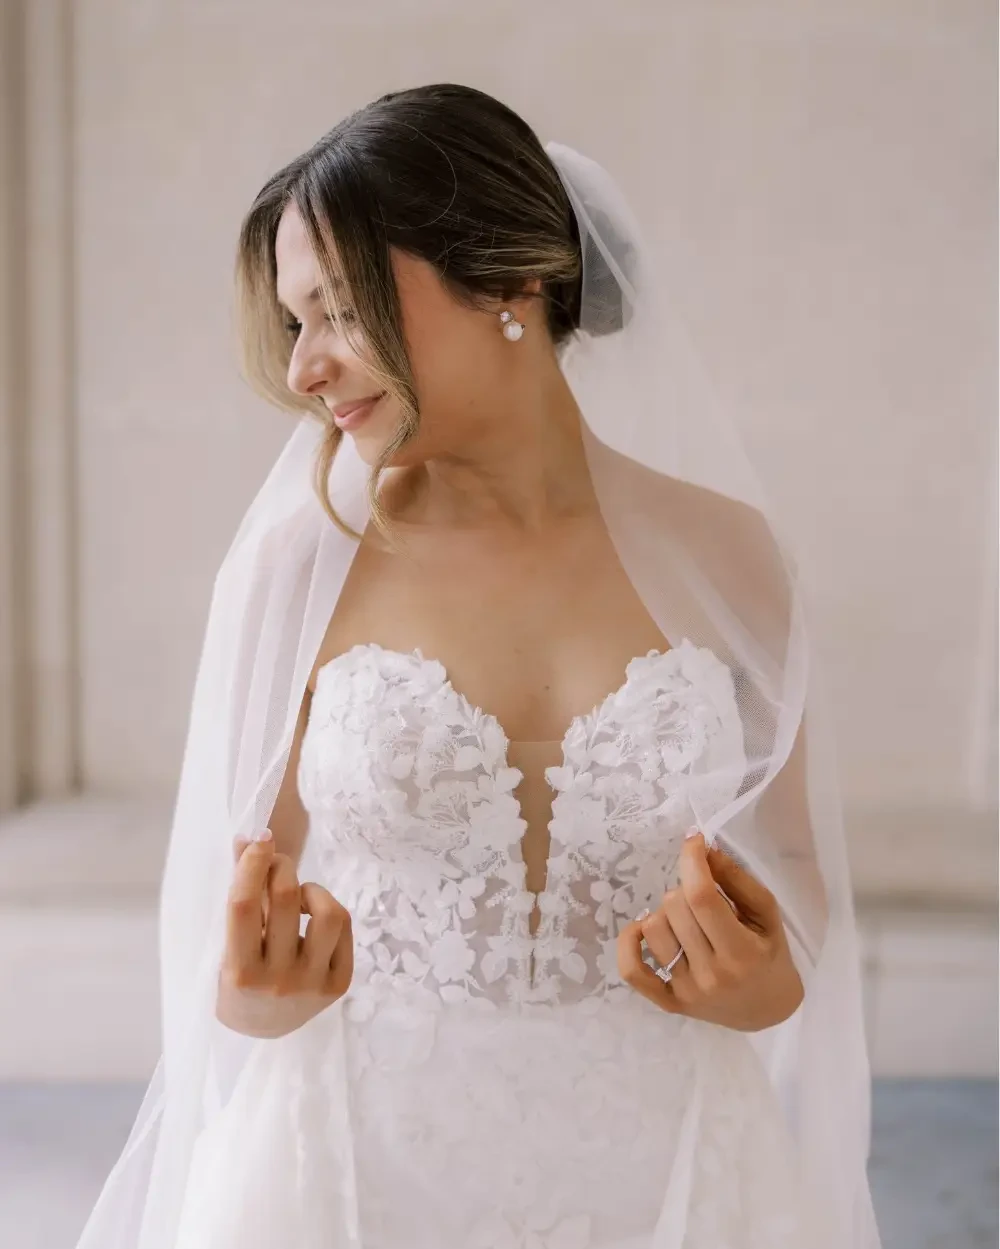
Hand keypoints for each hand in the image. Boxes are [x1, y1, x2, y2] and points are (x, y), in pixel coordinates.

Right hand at [216, 831, 353, 1037]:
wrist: (262, 1029)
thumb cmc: (240, 979)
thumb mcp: (230, 943)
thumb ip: (241, 893)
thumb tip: (248, 838)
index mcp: (240, 971)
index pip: (243, 905)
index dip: (252, 864)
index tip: (260, 839)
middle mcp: (279, 980)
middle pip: (285, 900)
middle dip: (281, 866)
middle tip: (276, 862)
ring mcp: (313, 984)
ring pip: (328, 913)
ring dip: (311, 890)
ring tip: (298, 896)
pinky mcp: (339, 984)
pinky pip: (344, 928)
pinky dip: (328, 909)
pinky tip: (312, 917)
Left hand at [617, 832, 803, 1031]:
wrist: (768, 1010)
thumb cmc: (769, 954)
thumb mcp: (766, 913)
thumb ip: (736, 879)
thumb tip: (704, 850)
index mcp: (741, 953)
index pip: (701, 897)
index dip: (692, 861)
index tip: (694, 841)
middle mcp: (710, 975)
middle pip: (675, 907)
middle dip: (687, 889)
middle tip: (704, 899)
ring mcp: (686, 991)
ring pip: (653, 927)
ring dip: (666, 913)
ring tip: (687, 920)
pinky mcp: (668, 1002)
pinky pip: (631, 969)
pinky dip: (629, 941)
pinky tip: (643, 928)